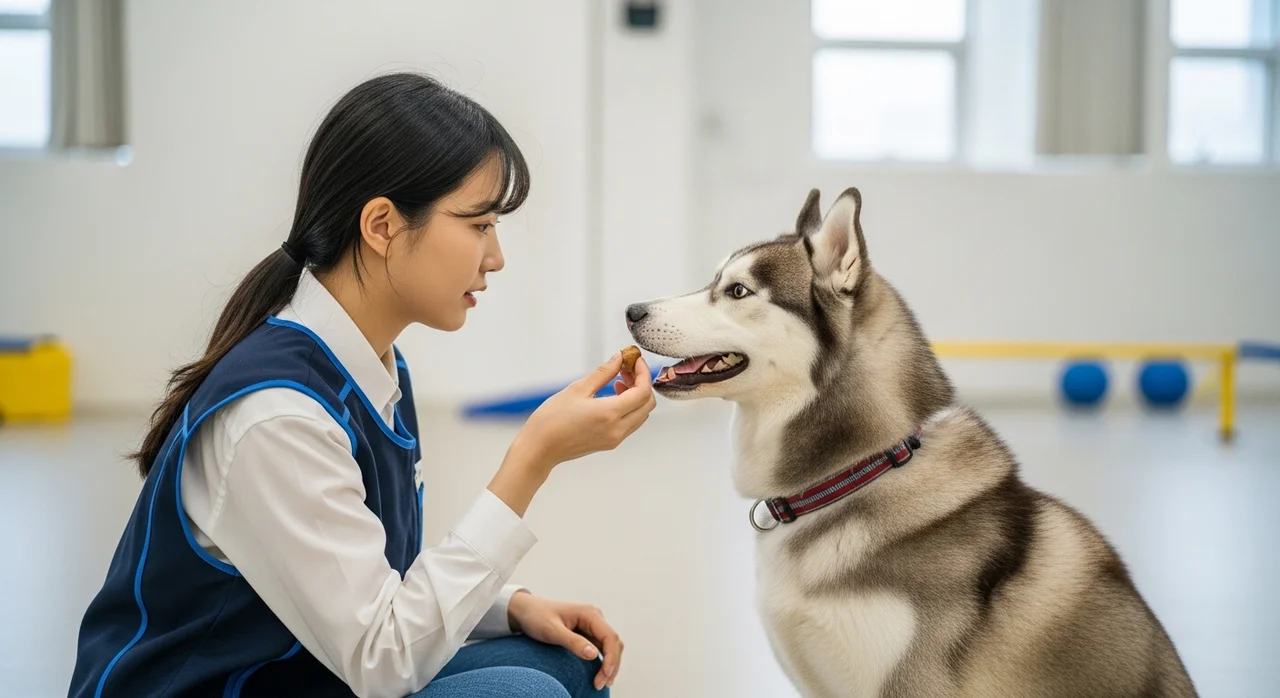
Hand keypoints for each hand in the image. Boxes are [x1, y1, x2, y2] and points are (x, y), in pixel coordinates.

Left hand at [508, 591, 622, 689]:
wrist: (525, 611)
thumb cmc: (537, 617)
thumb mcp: (552, 631)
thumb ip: (573, 642)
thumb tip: (594, 655)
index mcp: (589, 614)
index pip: (610, 637)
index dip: (611, 658)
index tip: (604, 676)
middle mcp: (594, 618)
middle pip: (613, 643)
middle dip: (611, 665)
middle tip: (600, 685)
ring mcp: (591, 626)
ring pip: (609, 647)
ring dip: (609, 664)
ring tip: (601, 683)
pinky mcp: (586, 633)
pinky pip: (601, 648)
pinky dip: (603, 661)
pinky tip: (599, 674)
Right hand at [515, 352, 656, 472]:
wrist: (540, 448)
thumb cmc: (552, 419)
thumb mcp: (577, 389)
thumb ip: (603, 373)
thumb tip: (619, 358)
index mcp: (610, 414)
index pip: (643, 392)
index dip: (643, 373)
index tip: (635, 360)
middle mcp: (617, 429)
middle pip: (647, 404)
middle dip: (642, 383)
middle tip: (626, 369)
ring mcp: (615, 438)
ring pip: (641, 414)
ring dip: (636, 396)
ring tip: (618, 381)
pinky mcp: (610, 443)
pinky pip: (631, 423)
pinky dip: (630, 407)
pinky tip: (612, 397)